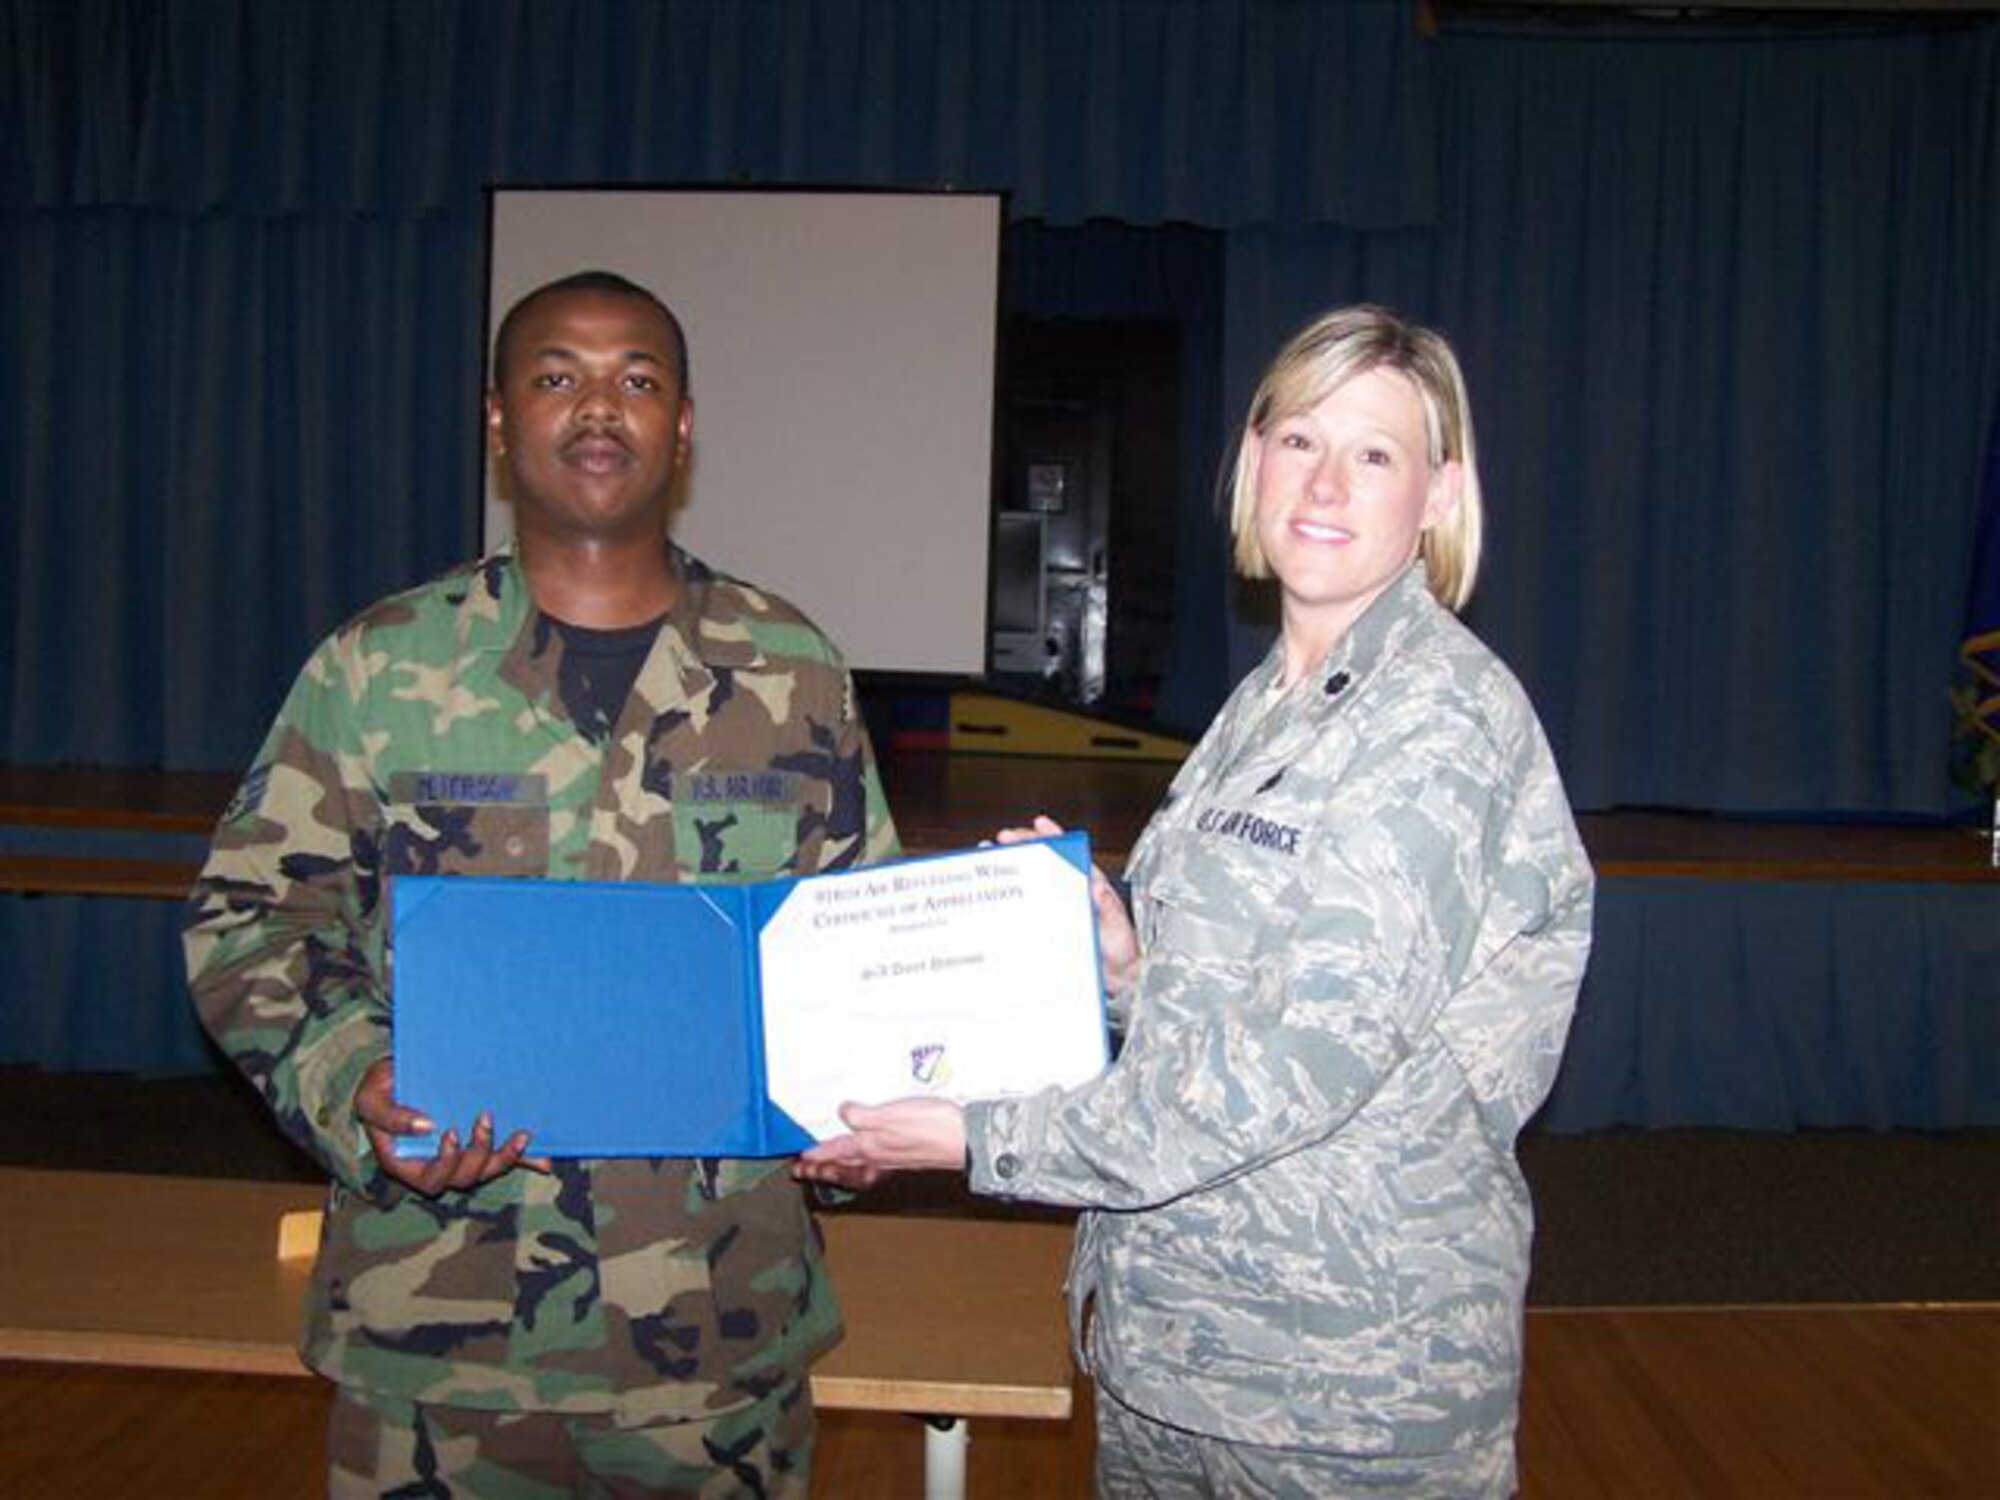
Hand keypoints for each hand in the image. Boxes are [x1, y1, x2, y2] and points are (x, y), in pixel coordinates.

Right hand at [354, 1057, 546, 1196]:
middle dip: (479, 1154)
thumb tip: (426, 1126)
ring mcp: (462, 1154)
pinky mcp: (481, 1141)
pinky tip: (545, 1159)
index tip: (451, 1133)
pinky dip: (525, 1159)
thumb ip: (390, 1116)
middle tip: (485, 1119)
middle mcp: (437, 1164)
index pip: (431, 1180)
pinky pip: (505, 1158)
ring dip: (507, 1157)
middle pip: (464, 1178)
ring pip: (488, 1171)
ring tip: (522, 1134)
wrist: (398, 1071)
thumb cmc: (379, 1088)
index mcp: (408, 1163)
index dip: (446, 1164)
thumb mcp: (371, 1098)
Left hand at [793, 1098, 968, 1187]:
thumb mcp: (890, 1115)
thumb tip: (842, 1113)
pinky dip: (864, 1161)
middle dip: (823, 1167)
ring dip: (841, 1165)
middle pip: (844, 1164)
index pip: (835, 1151)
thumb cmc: (931, 1127)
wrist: (967, 1140)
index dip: (816, 1154)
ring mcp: (895, 1158)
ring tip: (830, 1165)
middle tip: (804, 1171)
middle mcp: (880, 1156)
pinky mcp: (910, 1155)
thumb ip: (863, 1116)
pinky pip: (877, 1162)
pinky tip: (871, 1154)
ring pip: (859, 1164)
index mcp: (870, 1146)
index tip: (799, 1160)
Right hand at [996, 814, 1140, 992]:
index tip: (1039, 824)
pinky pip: (1028, 909)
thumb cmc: (1122, 952)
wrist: (1117, 980)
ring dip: (1014, 869)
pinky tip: (995, 895)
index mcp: (1089, 887)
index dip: (1054, 837)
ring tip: (992, 856)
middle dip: (1025, 846)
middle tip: (1003, 839)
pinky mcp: (1050, 928)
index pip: (1070, 855)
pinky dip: (1011, 899)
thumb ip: (1107, 908)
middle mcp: (1072, 894)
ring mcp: (1059, 910)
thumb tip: (1097, 886)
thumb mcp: (1117, 929)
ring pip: (1033, 883)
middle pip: (1046, 863)